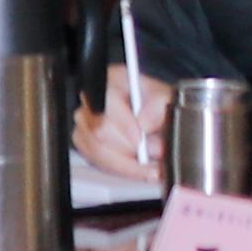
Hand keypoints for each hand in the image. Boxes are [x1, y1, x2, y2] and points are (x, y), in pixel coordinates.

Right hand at [75, 68, 171, 183]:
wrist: (154, 115)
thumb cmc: (156, 103)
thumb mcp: (166, 97)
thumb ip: (158, 105)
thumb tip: (144, 122)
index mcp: (109, 80)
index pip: (106, 102)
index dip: (122, 124)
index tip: (141, 139)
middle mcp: (91, 101)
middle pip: (99, 131)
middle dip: (130, 148)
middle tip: (155, 153)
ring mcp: (85, 124)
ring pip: (97, 151)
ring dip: (127, 162)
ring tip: (151, 164)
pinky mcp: (85, 144)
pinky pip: (98, 162)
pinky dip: (121, 169)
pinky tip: (139, 169)